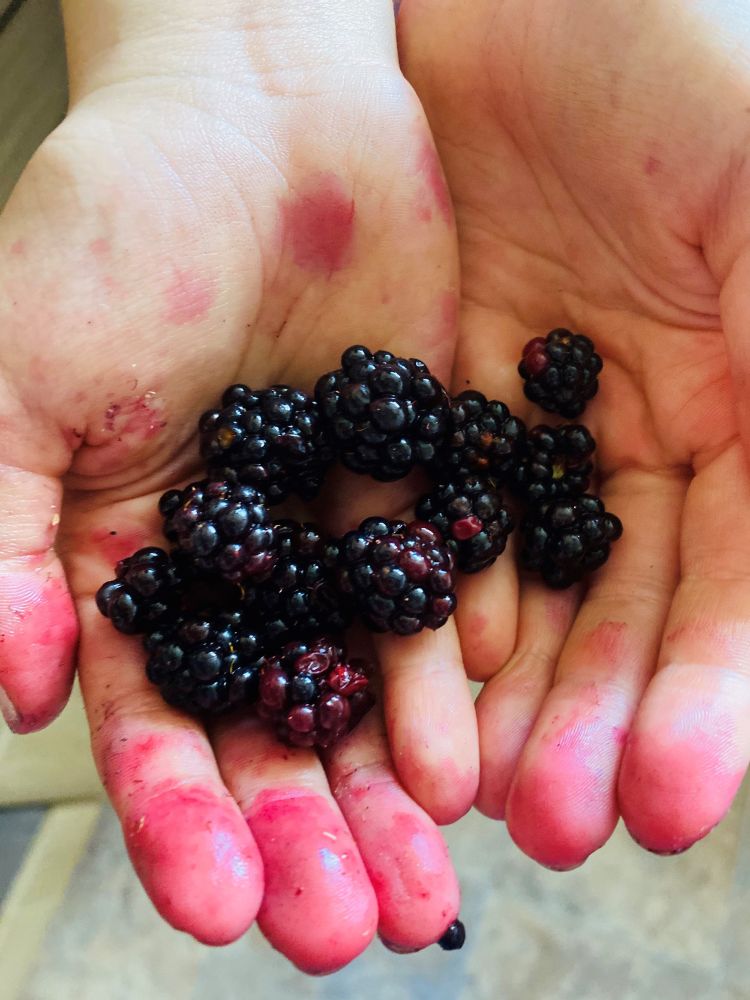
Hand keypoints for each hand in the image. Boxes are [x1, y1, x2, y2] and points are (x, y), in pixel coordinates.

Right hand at [0, 0, 476, 965]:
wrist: (258, 119)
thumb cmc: (119, 229)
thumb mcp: (20, 381)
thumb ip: (6, 541)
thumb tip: (19, 690)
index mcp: (135, 559)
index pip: (158, 720)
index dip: (183, 816)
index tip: (219, 905)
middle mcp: (243, 563)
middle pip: (273, 728)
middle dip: (305, 831)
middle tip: (349, 931)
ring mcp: (336, 527)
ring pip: (367, 683)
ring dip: (390, 786)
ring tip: (427, 880)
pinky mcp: (421, 476)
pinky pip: (443, 589)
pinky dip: (453, 670)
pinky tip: (469, 748)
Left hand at [400, 0, 749, 866]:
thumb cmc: (697, 80)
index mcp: (744, 411)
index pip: (725, 589)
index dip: (703, 697)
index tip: (670, 808)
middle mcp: (639, 433)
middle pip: (611, 606)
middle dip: (587, 717)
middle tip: (549, 827)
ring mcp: (532, 412)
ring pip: (509, 573)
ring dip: (492, 685)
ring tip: (464, 789)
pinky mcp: (436, 377)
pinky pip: (417, 500)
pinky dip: (408, 585)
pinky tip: (395, 672)